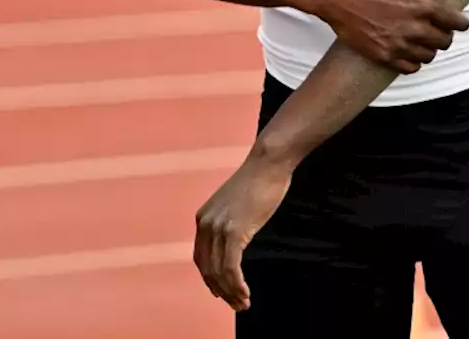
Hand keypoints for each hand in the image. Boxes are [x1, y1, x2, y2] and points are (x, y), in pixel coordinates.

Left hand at [193, 151, 291, 311]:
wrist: (268, 162)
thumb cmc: (259, 180)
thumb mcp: (236, 204)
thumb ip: (229, 222)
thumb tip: (235, 241)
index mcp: (203, 218)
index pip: (201, 258)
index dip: (210, 279)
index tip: (221, 292)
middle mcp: (205, 224)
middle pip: (207, 269)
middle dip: (220, 291)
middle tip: (236, 304)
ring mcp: (219, 227)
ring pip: (219, 272)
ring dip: (230, 292)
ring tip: (243, 303)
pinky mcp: (234, 231)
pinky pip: (231, 267)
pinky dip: (237, 284)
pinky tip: (245, 293)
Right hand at [311, 0, 468, 73]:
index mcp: (423, 5)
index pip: (455, 23)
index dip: (460, 23)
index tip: (457, 22)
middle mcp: (414, 28)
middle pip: (444, 42)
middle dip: (444, 35)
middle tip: (438, 29)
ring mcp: (398, 44)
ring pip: (429, 56)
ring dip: (429, 48)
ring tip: (422, 39)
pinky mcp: (383, 56)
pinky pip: (410, 67)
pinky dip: (414, 61)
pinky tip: (409, 51)